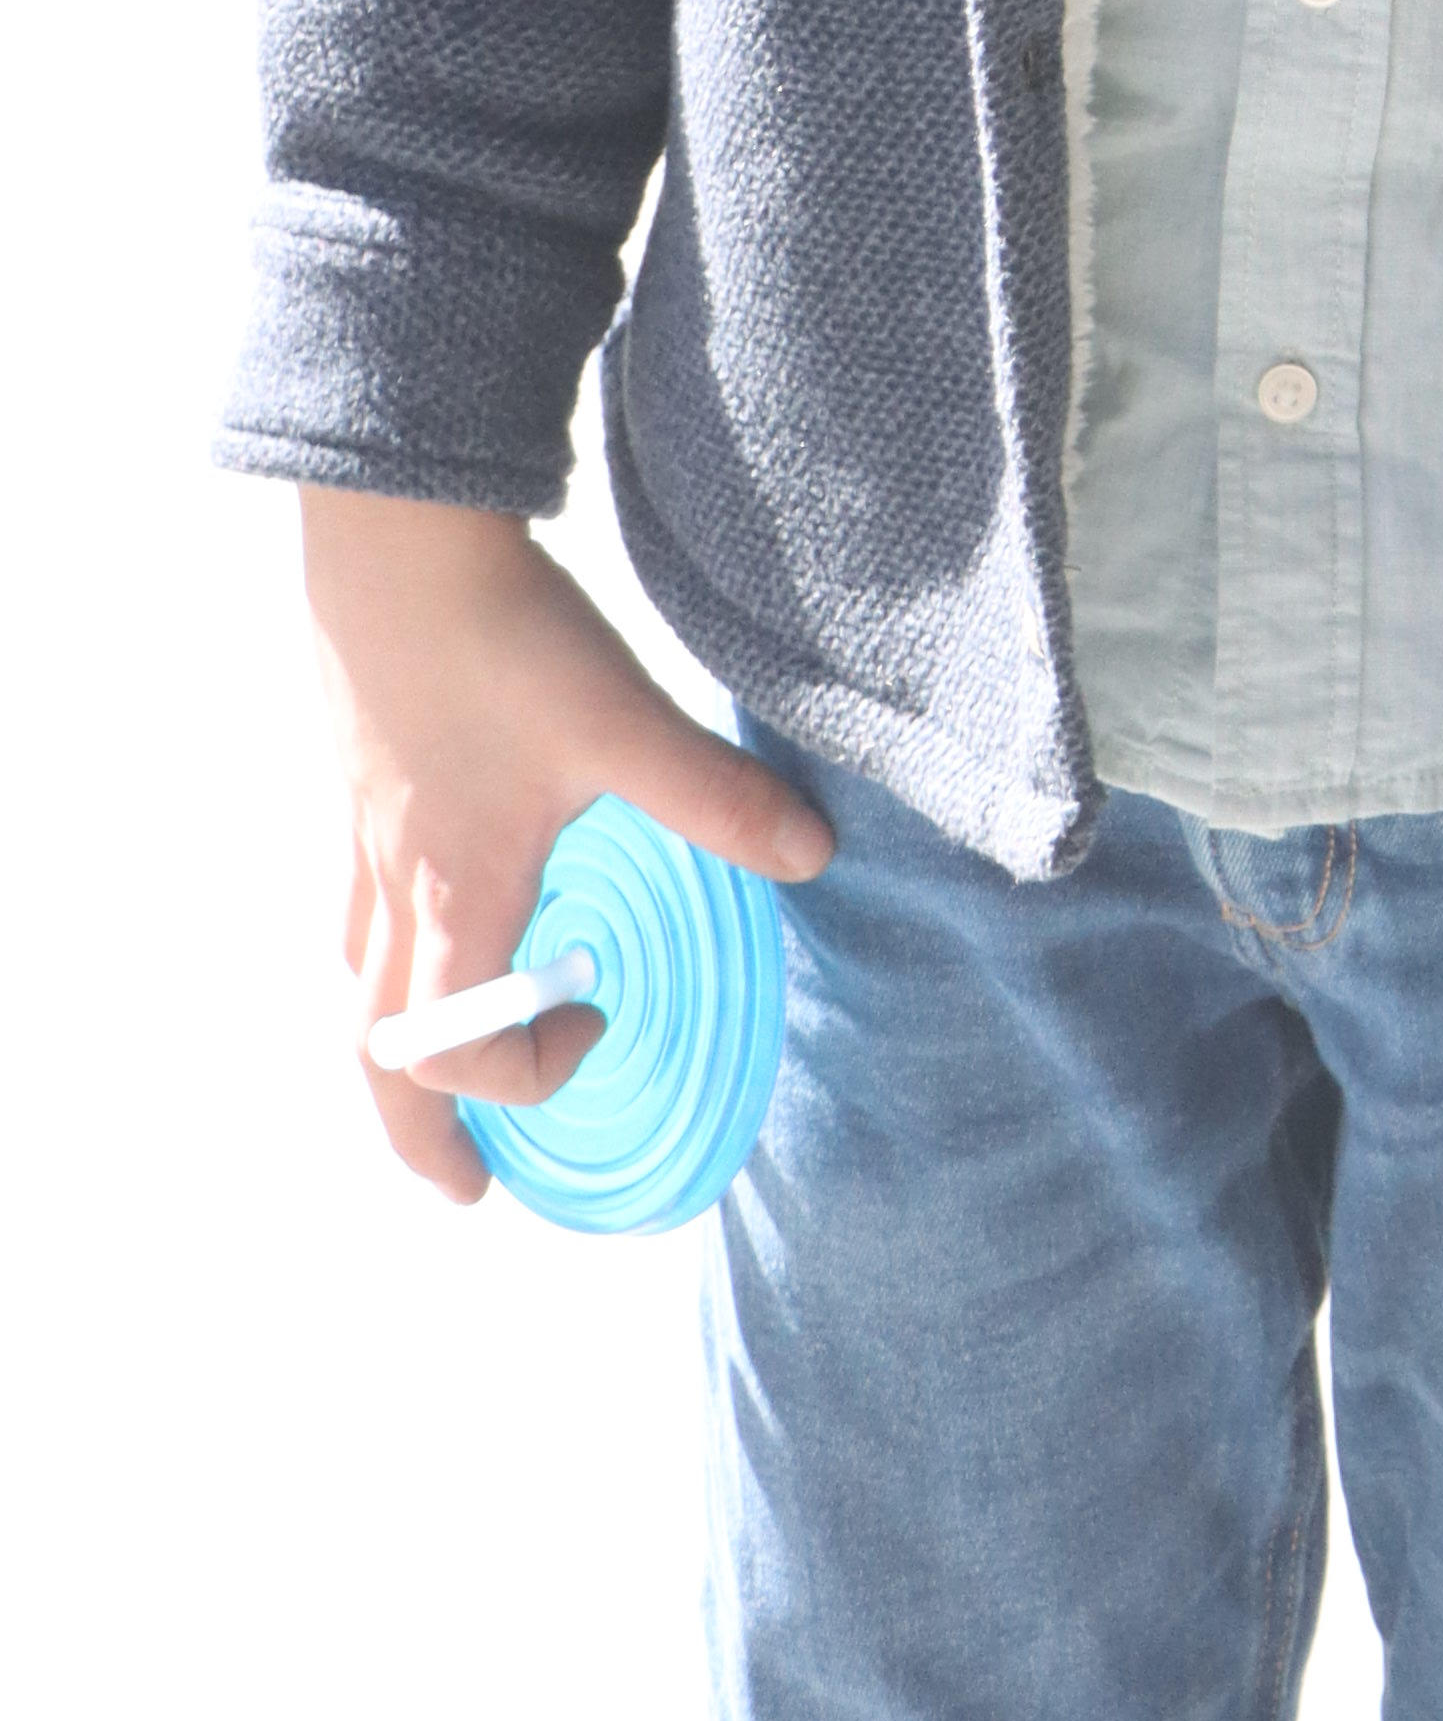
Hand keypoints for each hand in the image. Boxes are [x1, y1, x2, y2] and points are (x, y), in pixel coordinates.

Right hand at [303, 491, 829, 1205]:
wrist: (395, 539)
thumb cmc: (502, 639)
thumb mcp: (627, 722)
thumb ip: (717, 797)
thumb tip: (810, 856)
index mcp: (457, 891)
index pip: (452, 1051)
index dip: (521, 1075)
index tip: (598, 1022)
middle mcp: (396, 882)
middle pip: (374, 1050)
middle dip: (417, 1130)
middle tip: (463, 1181)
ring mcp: (363, 834)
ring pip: (356, 976)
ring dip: (398, 1040)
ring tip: (441, 1058)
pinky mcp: (357, 781)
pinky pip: (354, 905)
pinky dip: (385, 950)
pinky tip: (430, 910)